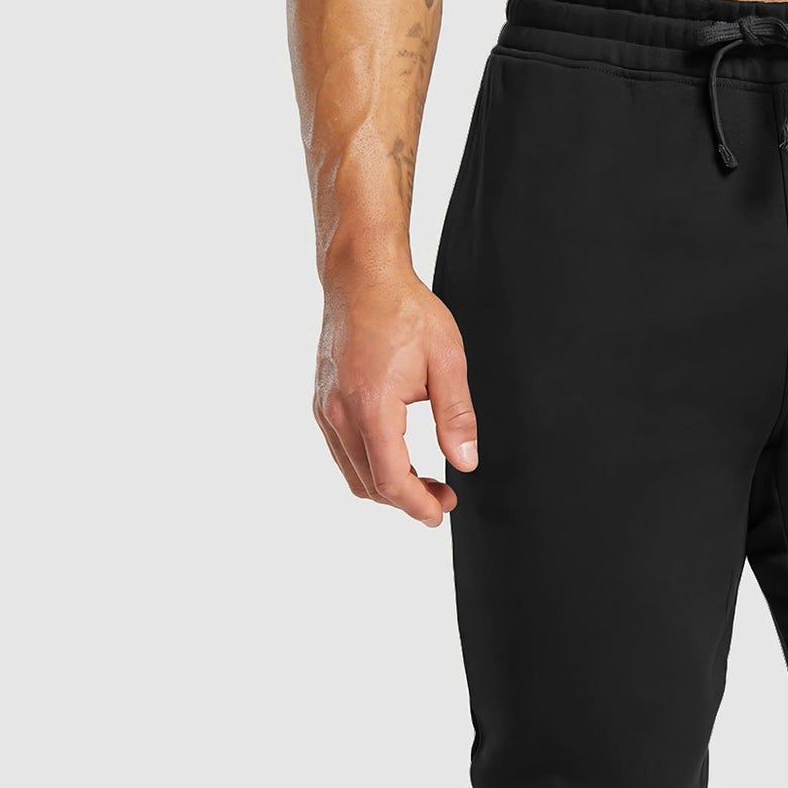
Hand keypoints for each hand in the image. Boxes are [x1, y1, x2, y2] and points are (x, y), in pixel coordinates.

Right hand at [314, 268, 475, 526]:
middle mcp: (340, 412)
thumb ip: (457, 417)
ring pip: (354, 474)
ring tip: (425, 481)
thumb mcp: (448, 361)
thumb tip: (465, 462)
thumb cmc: (404, 310)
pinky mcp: (322, 403)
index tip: (441, 511)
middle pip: (371, 485)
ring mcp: (326, 409)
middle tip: (443, 496)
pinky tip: (399, 457)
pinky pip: (343, 453)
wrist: (362, 276)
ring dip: (389, 487)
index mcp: (371, 405)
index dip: (418, 506)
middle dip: (409, 501)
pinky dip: (371, 467)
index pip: (390, 480)